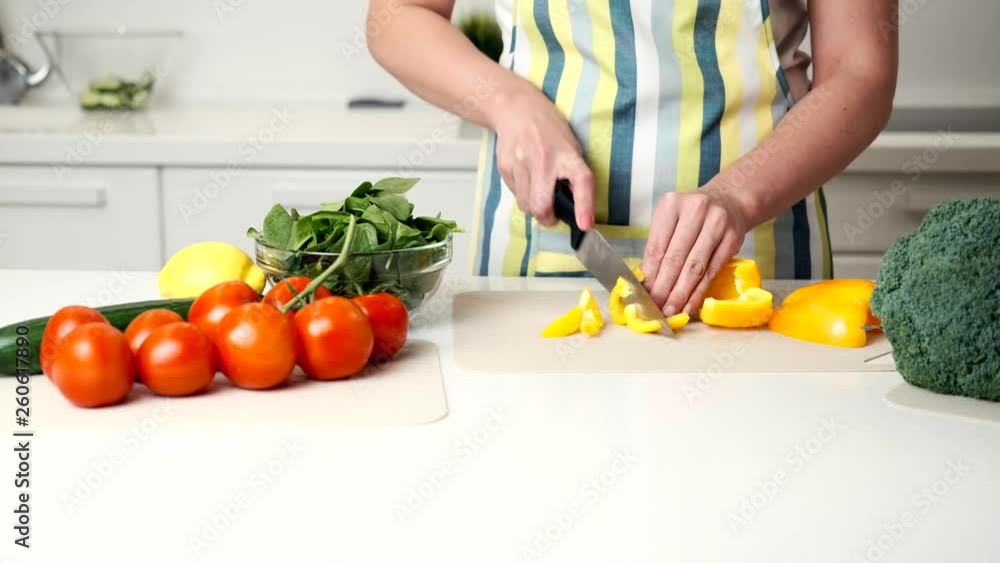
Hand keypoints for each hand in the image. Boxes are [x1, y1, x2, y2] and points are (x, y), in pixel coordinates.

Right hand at [491, 86, 594, 229]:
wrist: (515, 108)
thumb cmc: (548, 129)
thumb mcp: (570, 146)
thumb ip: (572, 173)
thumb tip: (574, 206)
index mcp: (567, 155)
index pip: (581, 182)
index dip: (584, 207)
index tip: (585, 225)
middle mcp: (544, 160)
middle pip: (540, 206)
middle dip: (546, 218)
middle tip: (552, 215)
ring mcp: (521, 164)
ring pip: (525, 205)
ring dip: (533, 205)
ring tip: (537, 190)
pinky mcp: (505, 167)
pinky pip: (514, 194)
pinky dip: (521, 193)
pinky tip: (525, 176)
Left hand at [641, 186, 748, 315]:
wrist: (729, 201)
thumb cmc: (692, 216)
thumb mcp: (671, 222)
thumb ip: (658, 248)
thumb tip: (645, 282)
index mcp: (671, 205)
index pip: (657, 246)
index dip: (650, 274)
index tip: (643, 295)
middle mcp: (695, 210)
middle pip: (675, 257)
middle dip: (664, 287)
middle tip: (656, 307)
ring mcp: (716, 223)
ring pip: (695, 266)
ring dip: (681, 293)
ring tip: (671, 311)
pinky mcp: (732, 238)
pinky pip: (713, 271)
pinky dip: (699, 291)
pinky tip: (690, 304)